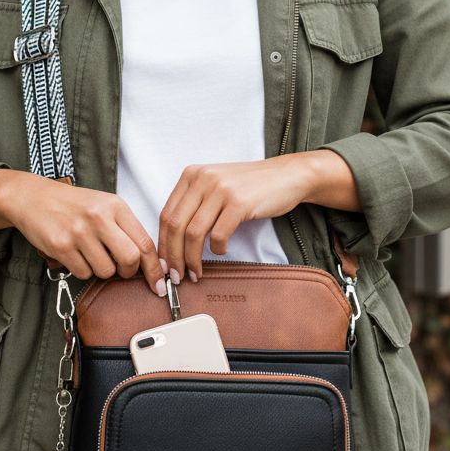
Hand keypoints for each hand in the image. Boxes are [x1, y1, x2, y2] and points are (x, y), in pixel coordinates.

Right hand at [0, 172, 167, 295]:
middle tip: (122, 269)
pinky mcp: (61, 246)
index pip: (145, 242)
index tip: (159, 282)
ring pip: (106, 271)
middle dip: (129, 271)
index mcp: (115, 206)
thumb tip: (150, 262)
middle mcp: (99, 217)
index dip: (154, 267)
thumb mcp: (104, 206)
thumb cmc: (73, 204)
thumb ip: (126, 228)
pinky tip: (75, 254)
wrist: (33, 197)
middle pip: (130, 259)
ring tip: (91, 254)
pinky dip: (82, 270)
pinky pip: (83, 273)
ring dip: (101, 270)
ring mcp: (79, 232)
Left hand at [157, 156, 313, 283]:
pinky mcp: (239, 203)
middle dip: (173, 256)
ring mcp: (220, 189)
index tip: (164, 264)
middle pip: (175, 225)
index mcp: (191, 175)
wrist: (287, 176)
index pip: (165, 214)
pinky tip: (221, 252)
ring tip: (195, 273)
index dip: (162, 244)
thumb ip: (194, 204)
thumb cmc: (250, 186)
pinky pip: (218, 235)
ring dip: (191, 259)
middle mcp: (202, 179)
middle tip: (175, 276)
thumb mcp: (216, 185)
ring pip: (193, 233)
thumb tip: (172, 242)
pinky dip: (217, 250)